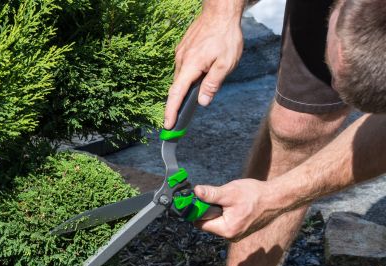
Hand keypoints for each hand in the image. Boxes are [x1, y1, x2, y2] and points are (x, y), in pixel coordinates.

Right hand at [164, 8, 243, 129]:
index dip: (171, 112)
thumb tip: (202, 101)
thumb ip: (212, 84)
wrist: (220, 12)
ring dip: (187, 86)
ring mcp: (180, 54)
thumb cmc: (225, 36)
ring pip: (181, 77)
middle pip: (177, 88)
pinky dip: (188, 74)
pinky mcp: (183, 49)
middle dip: (177, 104)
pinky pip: (183, 67)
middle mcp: (181, 61)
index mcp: (190, 66)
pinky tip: (201, 70)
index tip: (167, 126)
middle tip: (180, 118)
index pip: (176, 94)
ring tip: (201, 84)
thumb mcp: (225, 63)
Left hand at [192, 180, 282, 240]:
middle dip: (210, 210)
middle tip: (220, 198)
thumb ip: (211, 194)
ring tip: (231, 201)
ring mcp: (236, 234)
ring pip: (218, 222)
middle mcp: (230, 236)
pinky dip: (227, 213)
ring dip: (220, 211)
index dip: (198, 211)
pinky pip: (227, 222)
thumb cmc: (254, 195)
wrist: (276, 198)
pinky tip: (236, 205)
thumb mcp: (229, 192)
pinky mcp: (241, 230)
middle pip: (209, 224)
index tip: (201, 200)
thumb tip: (196, 191)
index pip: (200, 223)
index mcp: (226, 230)